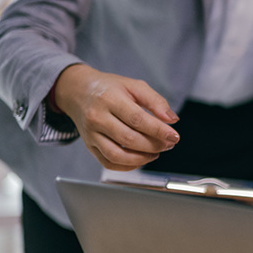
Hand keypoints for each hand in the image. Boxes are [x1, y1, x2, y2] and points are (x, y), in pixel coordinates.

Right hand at [52, 63, 179, 170]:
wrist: (78, 91)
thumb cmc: (110, 88)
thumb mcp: (134, 86)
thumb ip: (156, 101)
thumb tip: (172, 119)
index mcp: (110, 99)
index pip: (137, 119)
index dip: (158, 130)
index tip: (174, 136)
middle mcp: (97, 118)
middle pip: (129, 139)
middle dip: (154, 145)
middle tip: (169, 144)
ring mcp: (91, 134)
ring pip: (117, 155)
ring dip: (142, 158)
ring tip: (156, 152)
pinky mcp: (89, 146)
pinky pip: (108, 163)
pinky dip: (127, 166)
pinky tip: (141, 159)